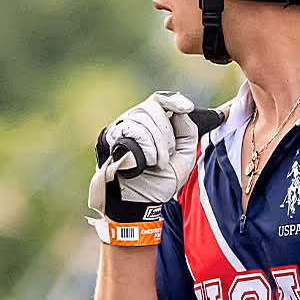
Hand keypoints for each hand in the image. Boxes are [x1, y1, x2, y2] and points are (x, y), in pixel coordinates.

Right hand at [88, 91, 198, 242]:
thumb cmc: (160, 179)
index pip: (160, 99)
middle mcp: (134, 120)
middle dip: (166, 134)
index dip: (174, 100)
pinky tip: (145, 162)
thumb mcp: (184, 156)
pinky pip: (133, 131)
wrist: (141, 200)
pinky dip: (146, 148)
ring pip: (144, 119)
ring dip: (157, 145)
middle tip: (165, 157)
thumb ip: (188, 132)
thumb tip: (180, 111)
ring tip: (155, 163)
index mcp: (152, 123)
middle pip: (153, 107)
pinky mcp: (111, 137)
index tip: (187, 108)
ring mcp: (121, 127)